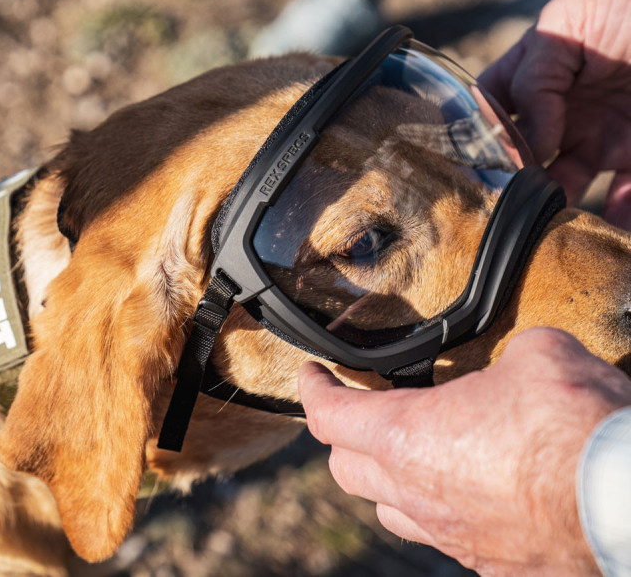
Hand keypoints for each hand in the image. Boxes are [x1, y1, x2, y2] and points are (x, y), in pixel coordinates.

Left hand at [298, 328, 630, 575]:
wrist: (627, 502)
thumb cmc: (579, 427)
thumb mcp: (537, 356)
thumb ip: (506, 356)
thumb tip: (515, 363)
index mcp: (406, 436)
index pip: (329, 416)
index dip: (313, 390)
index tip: (311, 376)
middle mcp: (417, 494)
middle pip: (346, 470)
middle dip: (345, 437)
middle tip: (360, 413)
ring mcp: (453, 537)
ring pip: (392, 512)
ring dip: (388, 482)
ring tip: (410, 456)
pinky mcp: (492, 566)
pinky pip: (445, 540)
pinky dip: (442, 513)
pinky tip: (470, 494)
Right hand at [479, 0, 630, 227]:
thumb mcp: (568, 18)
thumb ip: (533, 77)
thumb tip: (526, 140)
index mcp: (539, 73)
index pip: (491, 109)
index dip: (476, 134)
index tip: (477, 160)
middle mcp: (565, 109)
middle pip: (523, 157)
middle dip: (513, 181)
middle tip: (513, 198)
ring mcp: (604, 134)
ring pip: (565, 185)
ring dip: (554, 205)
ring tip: (553, 217)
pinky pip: (624, 198)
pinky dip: (619, 213)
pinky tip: (614, 215)